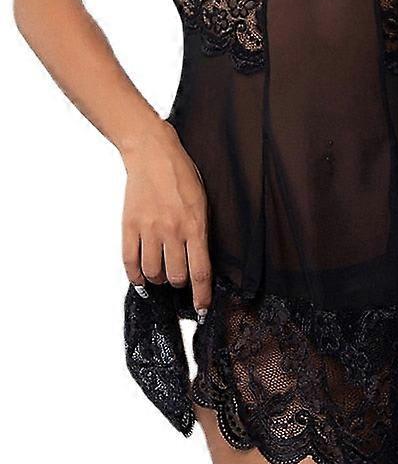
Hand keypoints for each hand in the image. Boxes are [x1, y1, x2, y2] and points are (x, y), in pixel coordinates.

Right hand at [121, 120, 211, 319]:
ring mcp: (149, 229)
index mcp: (195, 225)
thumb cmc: (182, 176)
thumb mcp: (202, 202)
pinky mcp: (129, 226)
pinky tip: (141, 278)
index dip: (202, 295)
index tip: (202, 309)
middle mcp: (172, 231)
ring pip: (152, 273)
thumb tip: (199, 262)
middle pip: (175, 276)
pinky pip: (130, 262)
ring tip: (161, 272)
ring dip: (158, 279)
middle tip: (179, 278)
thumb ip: (200, 232)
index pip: (200, 271)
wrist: (153, 153)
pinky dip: (136, 276)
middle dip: (179, 283)